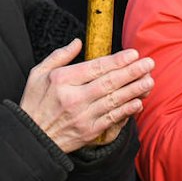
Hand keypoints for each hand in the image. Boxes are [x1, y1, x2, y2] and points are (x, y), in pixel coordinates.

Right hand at [18, 41, 155, 153]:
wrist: (31, 139)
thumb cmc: (34, 103)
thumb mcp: (38, 74)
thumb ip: (59, 56)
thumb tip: (78, 41)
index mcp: (62, 80)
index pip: (95, 67)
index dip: (117, 60)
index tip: (133, 53)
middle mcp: (74, 98)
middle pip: (109, 83)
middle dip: (132, 72)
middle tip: (150, 63)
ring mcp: (83, 116)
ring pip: (114, 100)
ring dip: (135, 90)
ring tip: (149, 80)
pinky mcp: (89, 132)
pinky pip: (112, 119)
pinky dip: (126, 111)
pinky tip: (139, 102)